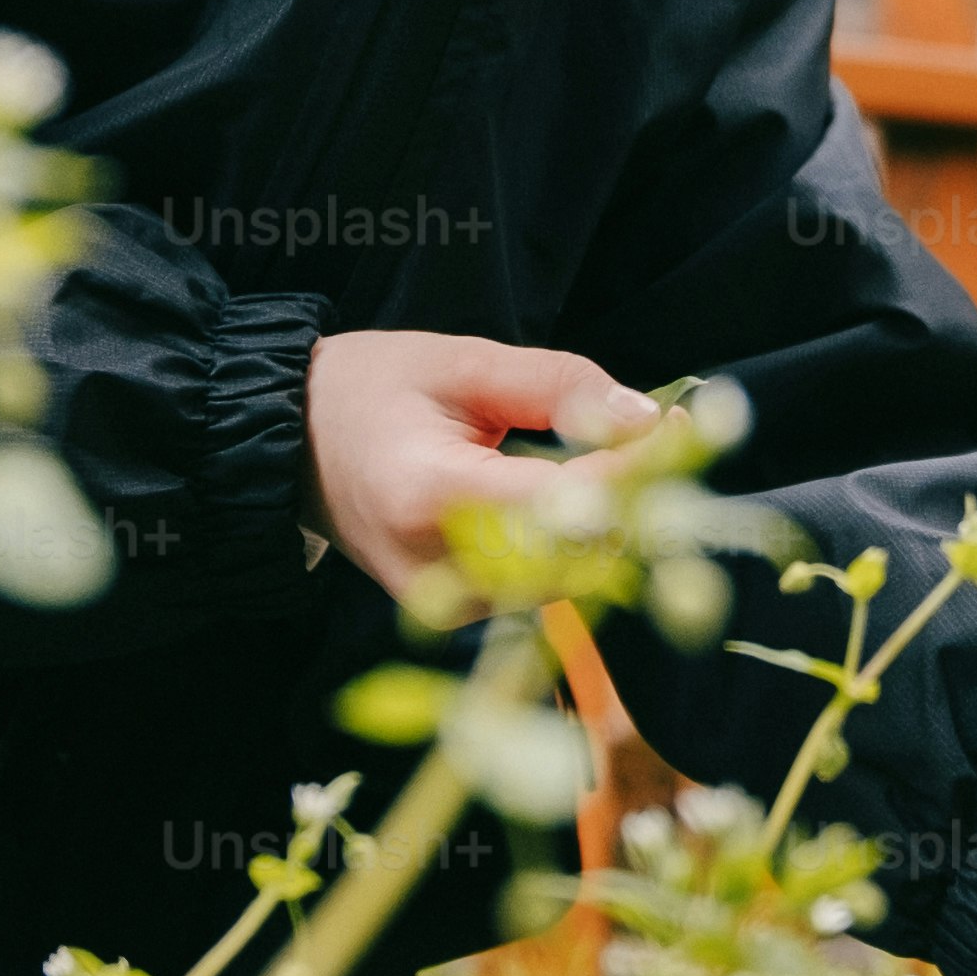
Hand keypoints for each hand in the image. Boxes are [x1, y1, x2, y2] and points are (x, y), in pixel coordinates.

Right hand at [304, 329, 656, 603]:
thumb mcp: (463, 362)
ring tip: (638, 458)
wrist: (295, 445)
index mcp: (432, 497)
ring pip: (572, 575)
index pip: (565, 501)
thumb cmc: (373, 390)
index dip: (635, 467)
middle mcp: (440, 569)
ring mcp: (448, 603)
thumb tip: (646, 417)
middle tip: (676, 436)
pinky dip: (581, 540)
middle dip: (641, 499)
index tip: (681, 423)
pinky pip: (545, 582)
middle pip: (578, 553)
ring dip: (617, 522)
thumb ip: (558, 384)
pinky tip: (590, 494)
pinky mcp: (459, 613)